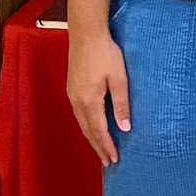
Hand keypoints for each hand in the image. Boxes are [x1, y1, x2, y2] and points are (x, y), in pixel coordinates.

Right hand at [68, 30, 129, 165]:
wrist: (86, 33)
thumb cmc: (105, 53)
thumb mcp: (119, 78)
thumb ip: (121, 104)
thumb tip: (124, 128)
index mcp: (89, 101)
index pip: (99, 131)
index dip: (107, 146)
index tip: (114, 159)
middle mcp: (77, 101)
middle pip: (87, 131)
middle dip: (98, 147)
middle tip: (108, 162)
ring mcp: (72, 94)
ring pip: (81, 123)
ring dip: (91, 137)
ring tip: (101, 149)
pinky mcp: (72, 88)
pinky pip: (79, 114)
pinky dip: (86, 126)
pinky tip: (92, 127)